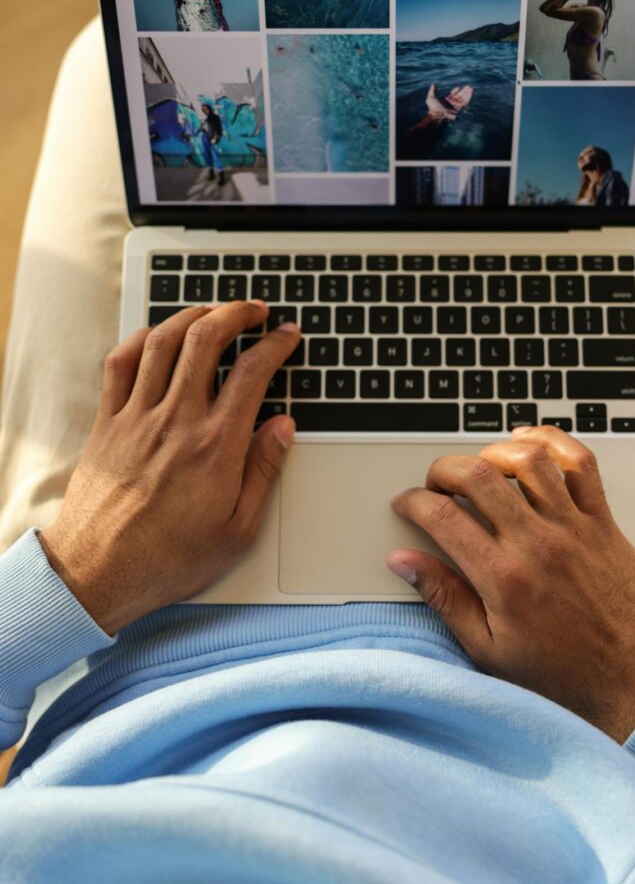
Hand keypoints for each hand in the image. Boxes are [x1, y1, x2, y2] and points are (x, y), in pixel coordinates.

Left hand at [39, 302, 300, 634]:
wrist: (100, 572)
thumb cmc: (169, 558)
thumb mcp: (238, 528)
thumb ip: (264, 470)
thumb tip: (283, 428)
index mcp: (215, 446)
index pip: (252, 372)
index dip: (275, 344)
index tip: (287, 336)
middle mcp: (175, 421)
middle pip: (206, 339)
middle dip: (236, 312)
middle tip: (254, 310)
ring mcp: (136, 417)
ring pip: (163, 341)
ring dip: (193, 314)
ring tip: (212, 311)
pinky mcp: (108, 423)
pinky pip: (120, 363)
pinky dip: (141, 338)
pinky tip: (157, 336)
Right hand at [387, 426, 634, 742]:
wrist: (634, 682)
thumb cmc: (562, 673)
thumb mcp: (487, 648)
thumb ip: (443, 598)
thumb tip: (404, 564)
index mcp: (503, 579)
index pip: (442, 517)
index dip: (413, 501)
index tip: (407, 503)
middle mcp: (537, 545)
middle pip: (478, 476)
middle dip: (444, 469)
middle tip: (436, 484)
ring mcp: (573, 528)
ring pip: (528, 461)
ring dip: (494, 453)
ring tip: (480, 467)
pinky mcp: (603, 522)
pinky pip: (582, 464)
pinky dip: (554, 443)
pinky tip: (530, 445)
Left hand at [425, 83, 473, 121]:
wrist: (437, 116)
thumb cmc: (433, 108)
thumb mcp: (431, 98)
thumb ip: (432, 91)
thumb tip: (433, 84)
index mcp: (445, 100)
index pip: (452, 95)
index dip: (455, 91)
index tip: (458, 87)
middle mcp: (450, 104)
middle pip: (458, 96)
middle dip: (463, 92)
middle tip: (468, 86)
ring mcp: (455, 107)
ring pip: (462, 99)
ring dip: (467, 93)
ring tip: (471, 88)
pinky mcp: (458, 109)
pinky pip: (464, 103)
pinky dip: (468, 98)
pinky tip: (471, 93)